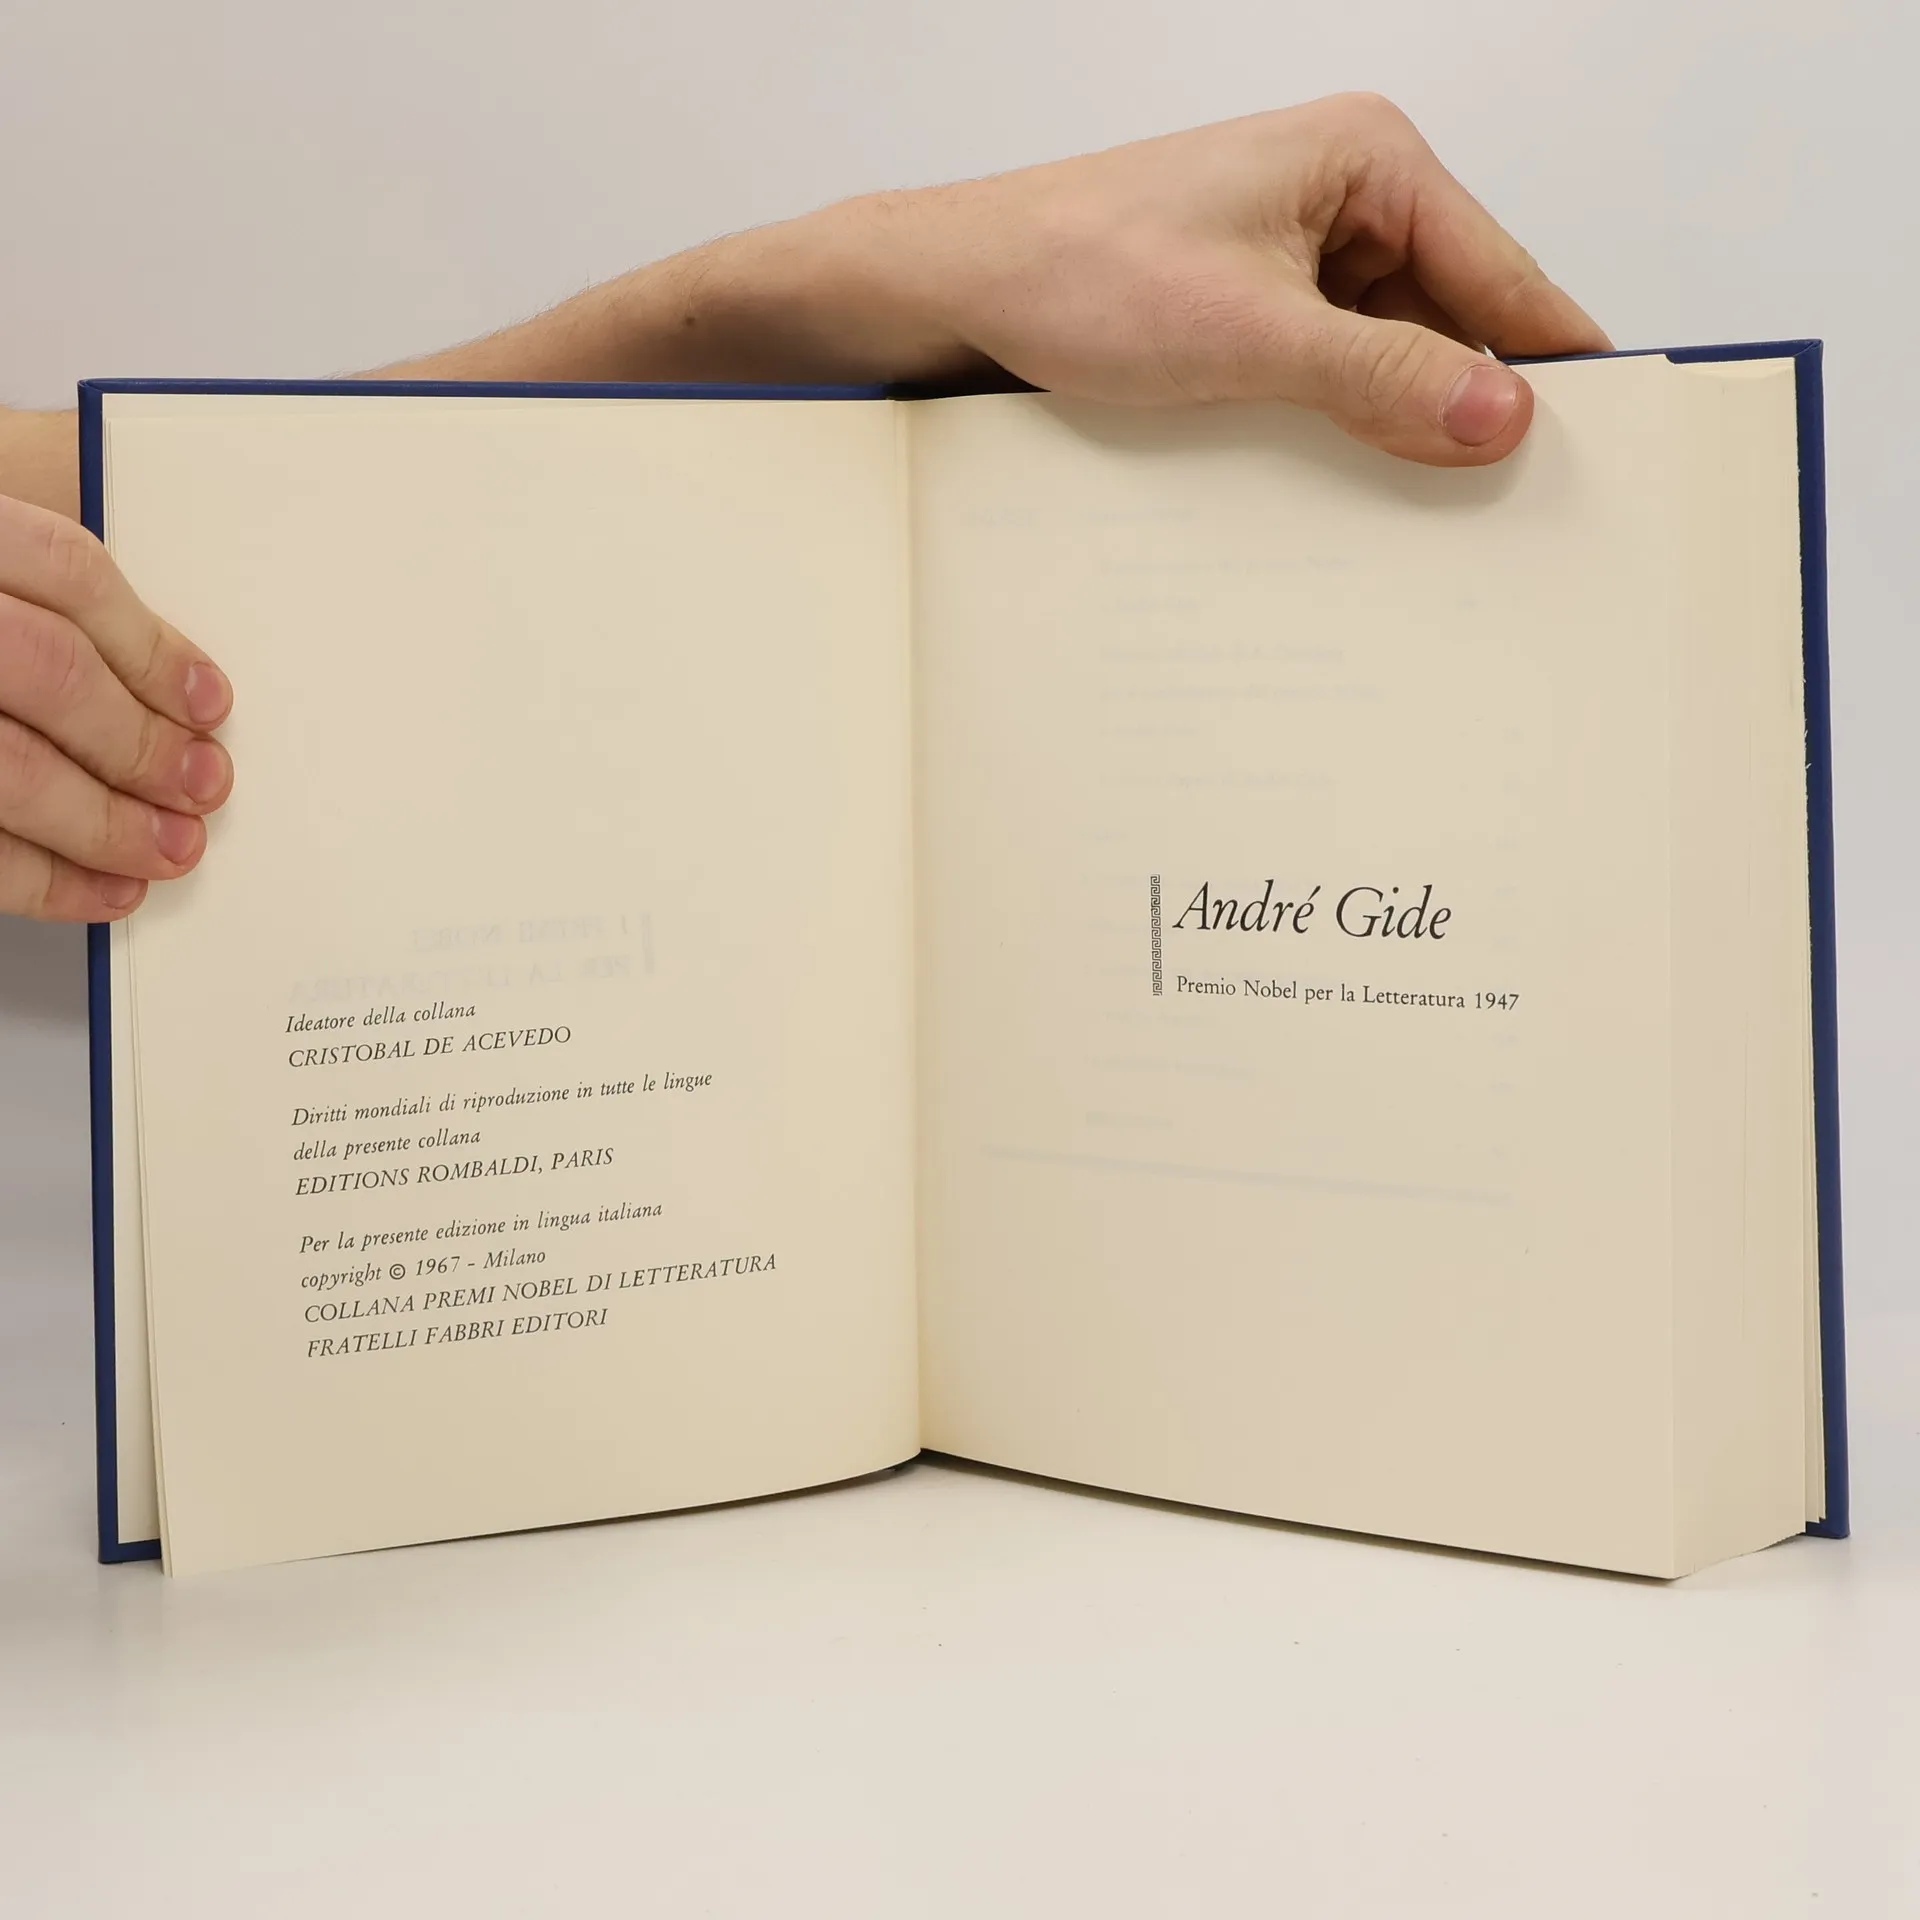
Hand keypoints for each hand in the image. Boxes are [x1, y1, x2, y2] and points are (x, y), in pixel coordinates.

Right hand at [0, 493, 231, 920]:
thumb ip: (46, 607)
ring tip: (168, 846)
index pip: (66, 571)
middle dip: (142, 742)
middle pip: (50, 669)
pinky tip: (105, 887)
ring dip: (107, 822)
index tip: (208, 703)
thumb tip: (168, 689)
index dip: (152, 647)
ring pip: (12, 766)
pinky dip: (46, 878)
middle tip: (202, 784)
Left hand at [710, 94, 1607, 465]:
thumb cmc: (1078, 273)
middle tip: (1505, 511)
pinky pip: (1329, 371)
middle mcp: (1342, 195)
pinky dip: (1340, 424)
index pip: (1501, 273)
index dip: (1548, 365)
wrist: (957, 289)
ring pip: (1388, 354)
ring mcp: (1293, 252)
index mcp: (1367, 161)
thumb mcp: (1251, 338)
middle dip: (1468, 407)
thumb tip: (1501, 413)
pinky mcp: (1250, 303)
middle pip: (1450, 318)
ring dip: (1396, 426)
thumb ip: (1383, 377)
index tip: (1598, 446)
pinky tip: (1345, 486)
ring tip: (1422, 511)